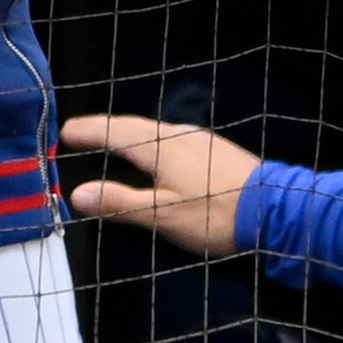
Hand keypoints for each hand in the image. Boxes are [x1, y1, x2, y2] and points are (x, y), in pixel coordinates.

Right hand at [61, 110, 263, 256]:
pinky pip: (172, 137)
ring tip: (114, 143)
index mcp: (158, 148)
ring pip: (154, 131)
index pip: (113, 132)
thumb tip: (77, 193)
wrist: (277, 210)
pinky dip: (151, 141)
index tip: (64, 132)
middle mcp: (176, 135)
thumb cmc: (214, 215)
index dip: (87, 131)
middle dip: (104, 129)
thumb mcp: (163, 215)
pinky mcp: (216, 149)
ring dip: (129, 135)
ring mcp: (199, 139)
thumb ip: (119, 203)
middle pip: (133, 126)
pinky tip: (158, 154)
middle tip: (81, 134)